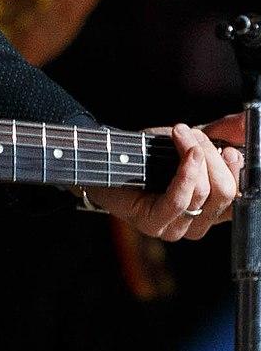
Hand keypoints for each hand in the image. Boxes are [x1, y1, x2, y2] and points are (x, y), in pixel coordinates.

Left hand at [83, 122, 242, 241]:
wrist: (105, 159)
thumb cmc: (147, 154)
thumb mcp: (189, 141)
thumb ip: (221, 135)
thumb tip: (245, 121)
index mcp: (210, 211)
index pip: (239, 196)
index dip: (238, 169)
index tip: (230, 147)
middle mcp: (198, 225)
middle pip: (225, 192)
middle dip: (213, 156)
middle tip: (193, 135)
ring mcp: (177, 229)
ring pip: (205, 193)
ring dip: (196, 155)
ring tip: (180, 133)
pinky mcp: (155, 224)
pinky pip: (181, 199)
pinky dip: (187, 172)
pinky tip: (188, 151)